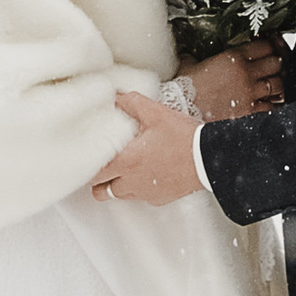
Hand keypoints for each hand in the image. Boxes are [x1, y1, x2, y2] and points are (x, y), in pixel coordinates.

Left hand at [95, 83, 206, 205]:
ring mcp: (145, 193)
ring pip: (118, 196)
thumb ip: (131, 103)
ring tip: (124, 169)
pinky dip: (137, 188)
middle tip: (103, 164)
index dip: (86, 165)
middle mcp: (131, 182)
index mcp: (126, 161)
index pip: (92, 172)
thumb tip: (115, 96)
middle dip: (97, 180)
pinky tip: (146, 173)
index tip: (88, 157)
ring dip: (116, 185)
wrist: (209, 159)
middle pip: (100, 190)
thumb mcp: (157, 113)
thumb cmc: (184, 138)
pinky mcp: (159, 199)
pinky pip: (140, 197)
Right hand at [188, 43, 281, 121]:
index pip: (264, 45)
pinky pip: (271, 107)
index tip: (270, 47)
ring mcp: (250, 94)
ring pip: (278, 85)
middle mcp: (246, 74)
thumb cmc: (183, 87)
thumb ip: (194, 57)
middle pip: (276, 63)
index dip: (271, 45)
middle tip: (275, 66)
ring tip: (274, 85)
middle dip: (278, 64)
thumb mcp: (189, 64)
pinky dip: (273, 104)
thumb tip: (188, 55)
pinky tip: (270, 103)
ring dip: (278, 84)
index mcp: (233, 57)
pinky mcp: (249, 112)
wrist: (181, 110)